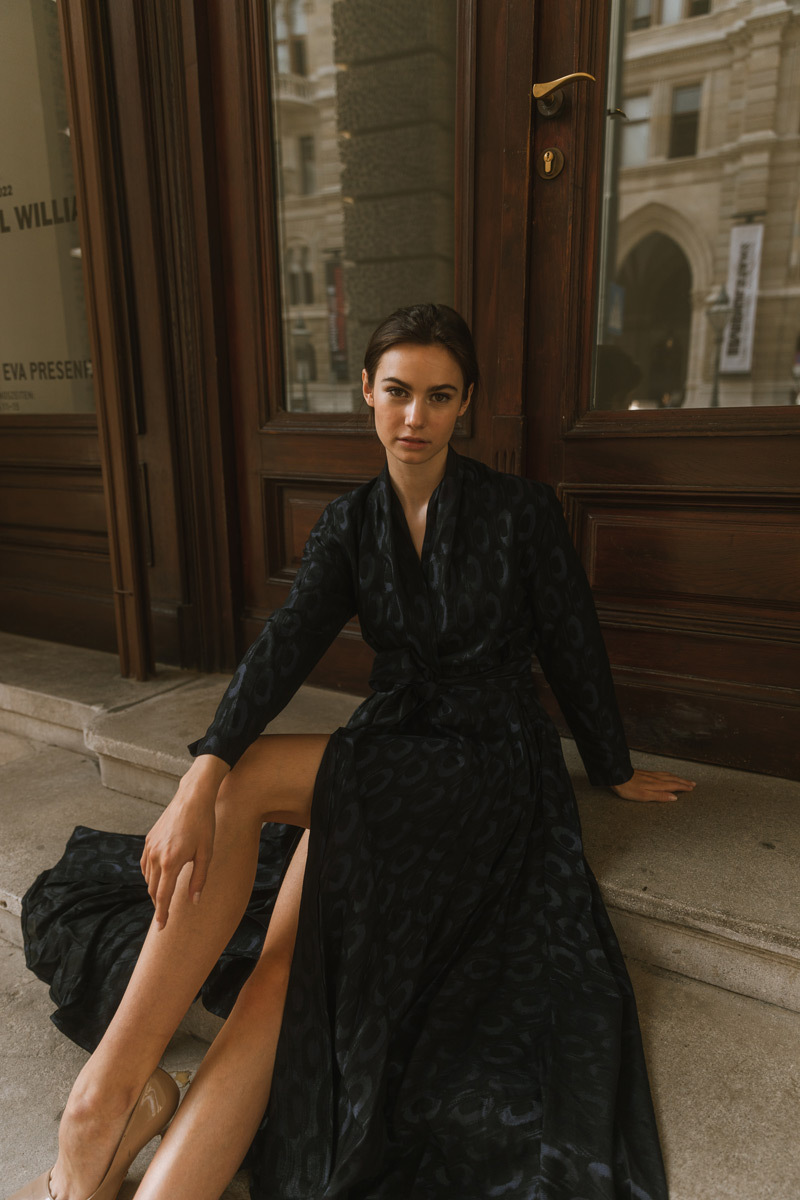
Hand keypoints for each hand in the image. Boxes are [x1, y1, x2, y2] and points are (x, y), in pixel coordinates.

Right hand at [140, 756, 227, 927]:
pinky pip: (146, 865)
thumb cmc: (203, 825)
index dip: (162, 914)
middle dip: (158, 904)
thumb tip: (193, 902)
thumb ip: (199, 880)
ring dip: (155, 890)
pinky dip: (151, 876)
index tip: (160, 928)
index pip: (163, 895)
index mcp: (171, 862)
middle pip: (153, 889)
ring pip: (148, 878)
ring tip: (164, 898)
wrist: (192, 798)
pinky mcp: (148, 840)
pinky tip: (159, 878)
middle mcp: (156, 856)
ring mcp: (150, 847)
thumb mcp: (206, 853)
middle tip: (164, 917)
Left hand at [611, 768, 695, 802]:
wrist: (617, 776)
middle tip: (693, 783)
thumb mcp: (644, 796)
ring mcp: (651, 775)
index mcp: (657, 785)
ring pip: (668, 776)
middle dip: (684, 782)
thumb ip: (660, 796)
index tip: (692, 788)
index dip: (683, 787)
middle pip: (673, 780)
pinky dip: (669, 775)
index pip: (674, 786)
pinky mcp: (646, 773)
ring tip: (684, 779)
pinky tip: (668, 775)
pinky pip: (662, 773)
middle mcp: (656, 779)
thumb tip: (674, 797)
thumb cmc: (628, 789)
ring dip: (677, 778)